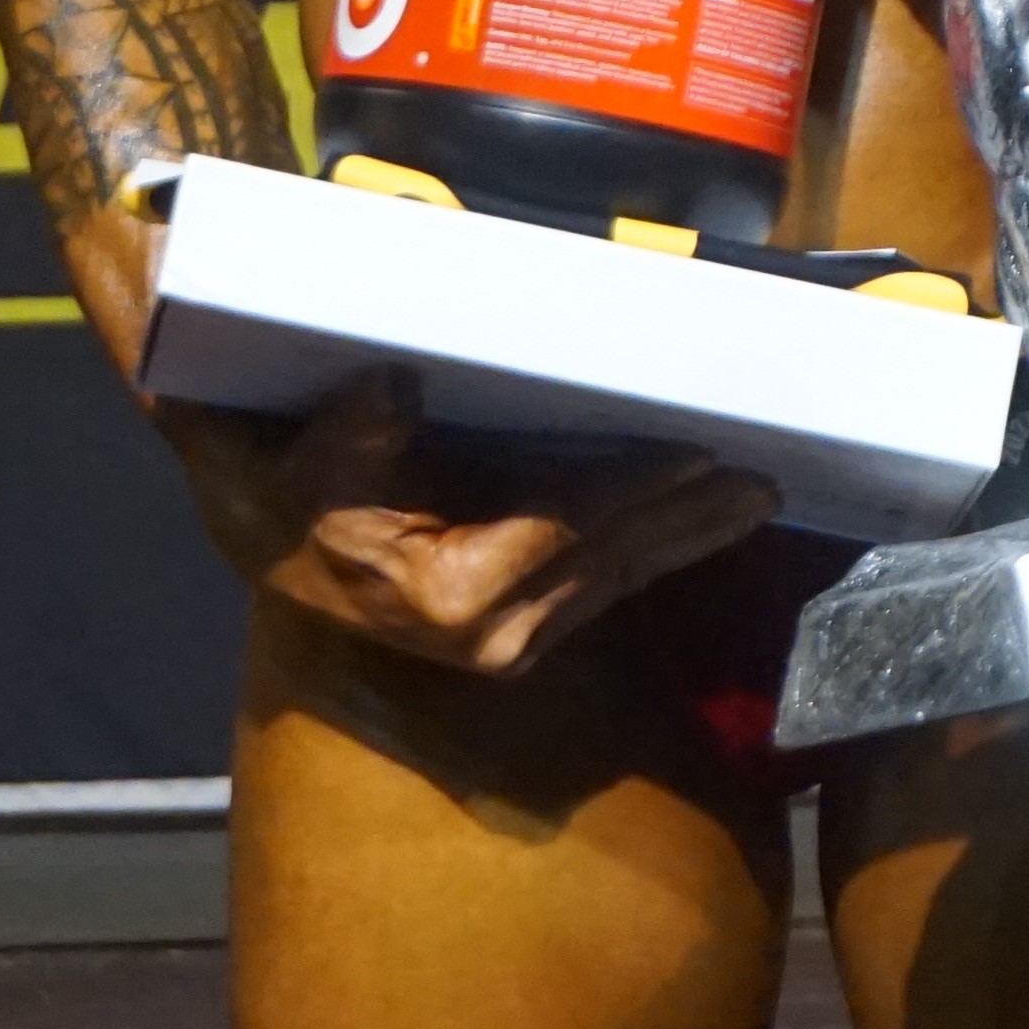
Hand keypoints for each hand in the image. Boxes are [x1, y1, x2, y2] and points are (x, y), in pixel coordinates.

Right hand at [168, 371, 774, 674]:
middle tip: (763, 479)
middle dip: (688, 517)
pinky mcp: (523, 632)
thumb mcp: (285, 459)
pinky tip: (699, 521)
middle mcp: (492, 631)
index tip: (694, 455)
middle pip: (610, 557)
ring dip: (687, 536)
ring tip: (754, 497)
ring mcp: (512, 640)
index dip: (629, 490)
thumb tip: (397, 387)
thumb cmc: (276, 494)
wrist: (266, 554)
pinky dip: (656, 549)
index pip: (559, 527)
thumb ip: (345, 431)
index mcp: (444, 592)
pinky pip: (605, 585)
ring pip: (619, 576)